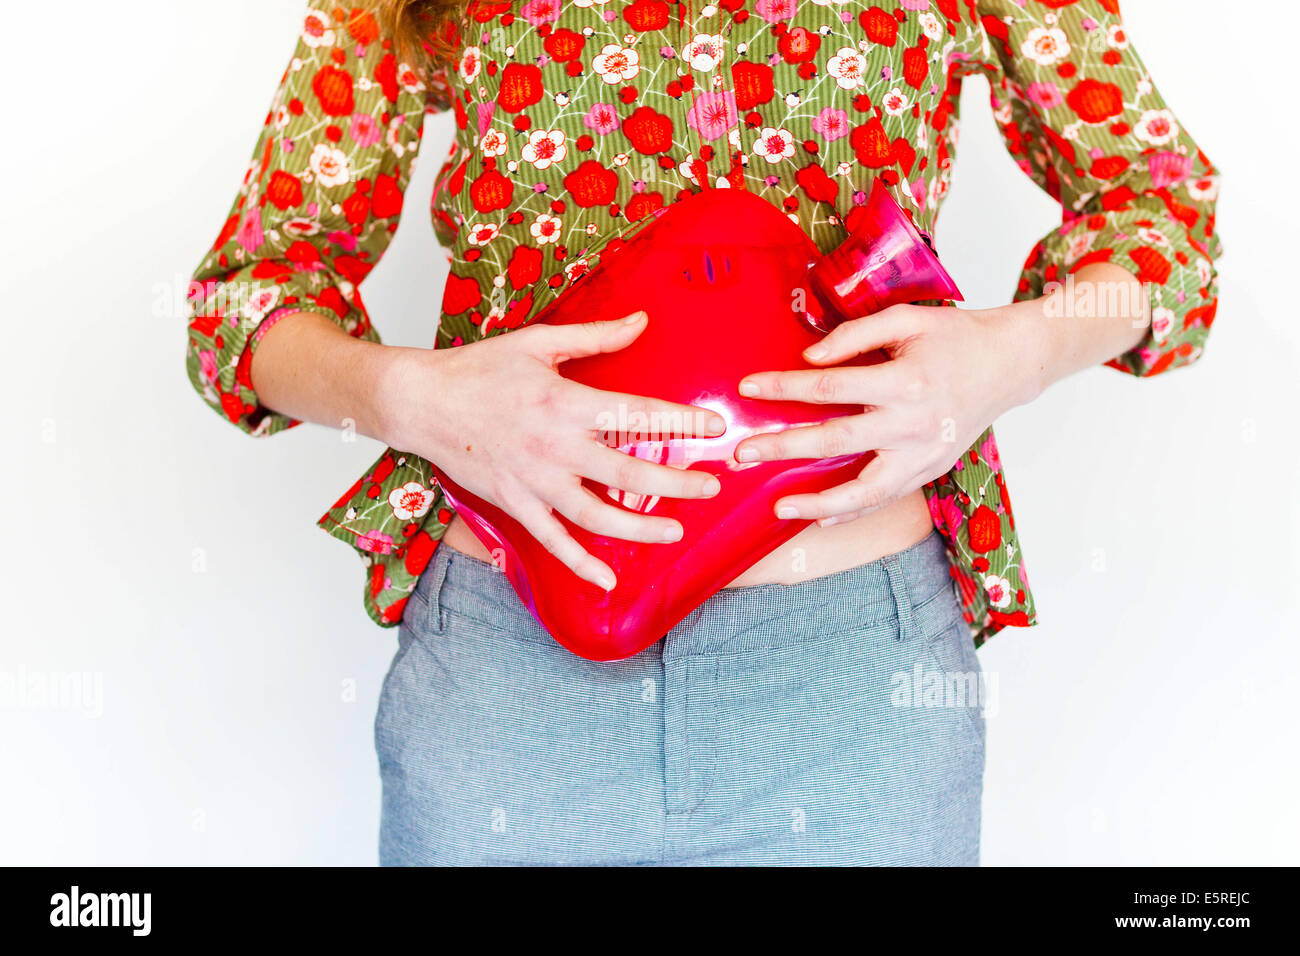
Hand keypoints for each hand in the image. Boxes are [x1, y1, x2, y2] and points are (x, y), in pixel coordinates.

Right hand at [381, 312, 725, 589]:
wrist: (423, 402)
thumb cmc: (480, 370)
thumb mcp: (539, 342)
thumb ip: (595, 336)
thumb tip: (641, 321)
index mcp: (566, 402)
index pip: (637, 414)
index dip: (681, 421)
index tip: (714, 427)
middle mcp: (555, 447)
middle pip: (628, 472)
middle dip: (676, 483)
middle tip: (710, 487)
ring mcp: (535, 481)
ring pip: (597, 516)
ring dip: (640, 528)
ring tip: (675, 532)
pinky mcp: (515, 504)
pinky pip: (553, 541)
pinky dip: (580, 564)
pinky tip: (608, 579)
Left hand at [733, 303, 1041, 525]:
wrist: (1010, 365)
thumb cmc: (956, 338)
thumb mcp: (907, 319)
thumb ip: (854, 336)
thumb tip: (809, 359)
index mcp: (903, 381)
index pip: (829, 388)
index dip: (784, 387)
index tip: (748, 387)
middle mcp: (911, 423)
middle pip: (834, 440)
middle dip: (783, 448)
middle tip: (742, 454)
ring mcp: (921, 454)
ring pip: (862, 490)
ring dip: (816, 503)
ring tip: (778, 508)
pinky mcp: (928, 471)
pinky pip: (884, 499)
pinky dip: (851, 512)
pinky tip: (819, 518)